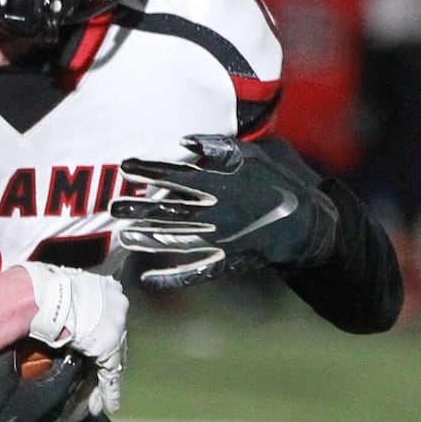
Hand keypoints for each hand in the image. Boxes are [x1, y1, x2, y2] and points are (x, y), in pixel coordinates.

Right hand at [17, 262, 127, 414]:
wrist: (47, 295)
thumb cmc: (47, 288)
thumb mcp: (64, 286)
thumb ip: (70, 295)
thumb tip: (55, 299)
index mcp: (108, 289)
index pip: (108, 321)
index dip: (100, 338)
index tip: (92, 350)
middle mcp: (118, 307)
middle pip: (113, 342)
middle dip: (103, 364)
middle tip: (96, 383)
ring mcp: (116, 328)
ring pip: (111, 361)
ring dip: (103, 384)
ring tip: (97, 403)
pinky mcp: (109, 349)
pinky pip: (110, 375)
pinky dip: (108, 392)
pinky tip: (108, 405)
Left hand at [111, 134, 338, 290]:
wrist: (309, 223)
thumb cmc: (276, 183)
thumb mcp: (253, 156)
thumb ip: (219, 148)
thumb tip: (185, 141)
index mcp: (221, 185)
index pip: (177, 175)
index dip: (150, 170)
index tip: (125, 165)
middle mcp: (215, 213)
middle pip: (169, 209)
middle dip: (139, 207)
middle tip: (111, 206)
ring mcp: (219, 240)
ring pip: (175, 240)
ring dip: (147, 238)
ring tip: (121, 236)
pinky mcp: (226, 262)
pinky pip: (195, 272)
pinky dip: (171, 279)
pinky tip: (146, 281)